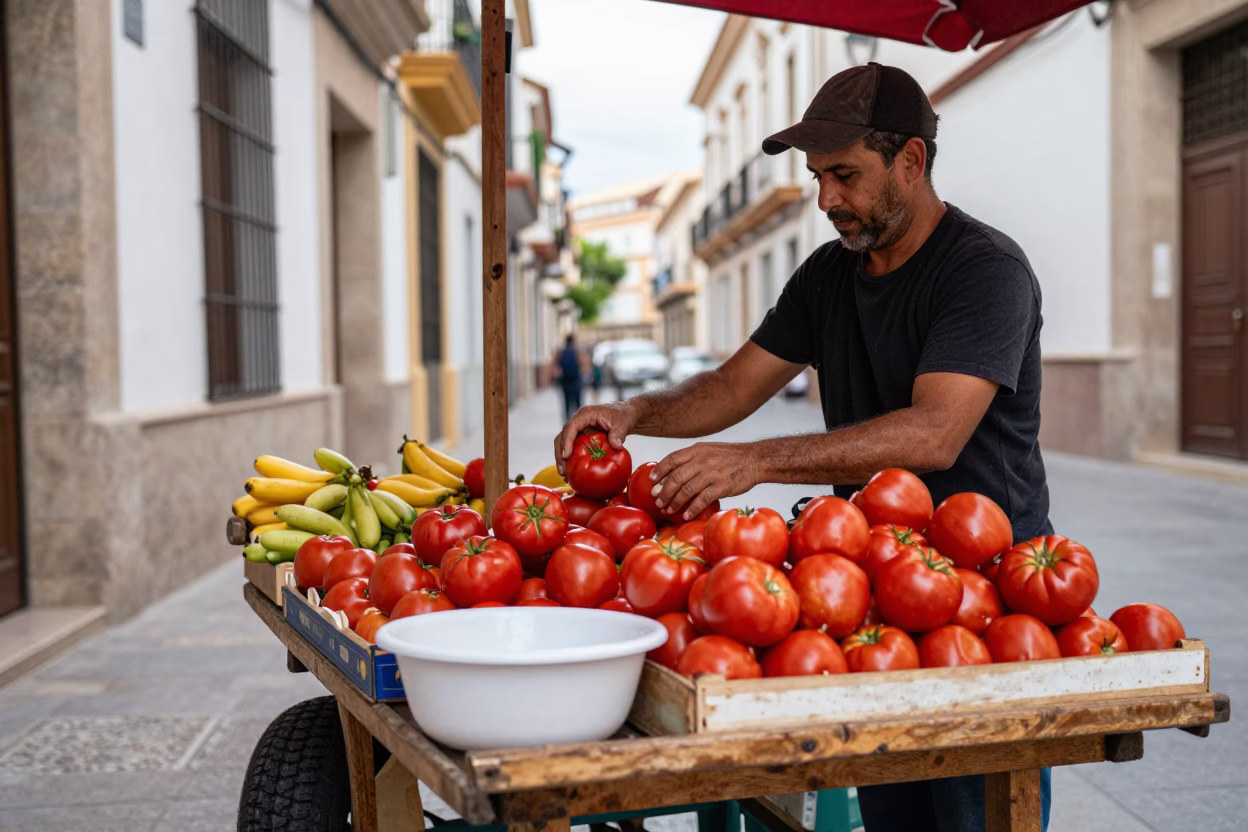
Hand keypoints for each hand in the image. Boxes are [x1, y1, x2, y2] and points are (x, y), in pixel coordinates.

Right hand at [554, 401, 639, 477]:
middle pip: (562, 436)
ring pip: (563, 443)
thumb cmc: (623, 416)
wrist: (625, 414)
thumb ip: (618, 434)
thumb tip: (617, 446)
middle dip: (560, 454)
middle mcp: (578, 421)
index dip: (566, 441)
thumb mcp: (623, 424)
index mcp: (585, 414)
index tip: (566, 456)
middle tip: (563, 471)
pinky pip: (571, 447)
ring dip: (562, 459)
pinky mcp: (581, 437)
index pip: (570, 427)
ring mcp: (578, 429)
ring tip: (565, 476)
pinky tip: (572, 473)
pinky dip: (570, 460)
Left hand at [649, 442, 763, 520]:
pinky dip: (692, 509)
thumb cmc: (730, 457)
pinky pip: (702, 500)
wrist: (755, 459)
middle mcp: (702, 460)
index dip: (659, 470)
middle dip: (664, 491)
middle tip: (657, 501)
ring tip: (668, 510)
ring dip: (675, 502)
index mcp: (697, 450)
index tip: (652, 481)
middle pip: (676, 477)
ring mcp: (712, 474)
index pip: (672, 459)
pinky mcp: (722, 487)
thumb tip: (673, 470)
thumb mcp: (709, 449)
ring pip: (686, 490)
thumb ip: (692, 457)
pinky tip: (686, 515)